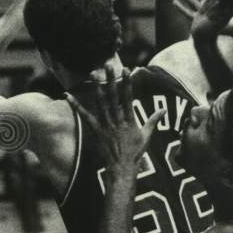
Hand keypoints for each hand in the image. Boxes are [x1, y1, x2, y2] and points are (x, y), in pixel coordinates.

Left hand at [66, 63, 164, 177]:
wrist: (122, 167)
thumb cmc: (135, 152)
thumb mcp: (147, 135)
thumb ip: (153, 120)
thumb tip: (164, 109)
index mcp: (129, 120)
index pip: (128, 97)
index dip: (127, 83)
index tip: (126, 70)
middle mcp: (116, 120)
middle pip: (113, 97)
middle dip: (110, 80)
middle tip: (108, 65)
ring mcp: (105, 125)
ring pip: (100, 103)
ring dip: (96, 88)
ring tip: (93, 73)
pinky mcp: (96, 131)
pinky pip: (85, 116)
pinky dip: (76, 106)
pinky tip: (68, 96)